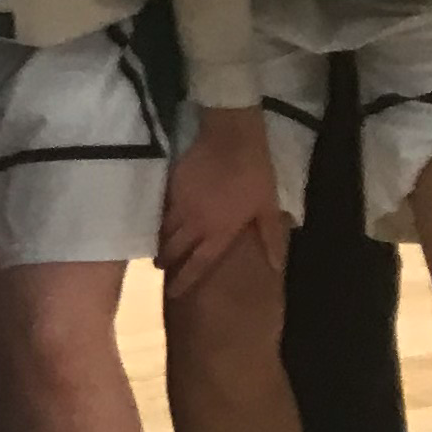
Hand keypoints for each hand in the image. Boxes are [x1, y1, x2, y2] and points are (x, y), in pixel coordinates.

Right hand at [156, 110, 288, 293]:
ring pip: (162, 231)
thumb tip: (277, 266)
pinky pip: (159, 210)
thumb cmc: (254, 172)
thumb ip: (270, 237)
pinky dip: (156, 219)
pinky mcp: (170, 188)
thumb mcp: (268, 206)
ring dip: (158, 242)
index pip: (199, 263)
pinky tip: (155, 219)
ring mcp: (179, 205)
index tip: (173, 294)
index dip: (185, 280)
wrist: (231, 137)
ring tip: (154, 247)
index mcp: (219, 231)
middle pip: (173, 250)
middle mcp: (195, 224)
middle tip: (159, 267)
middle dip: (165, 261)